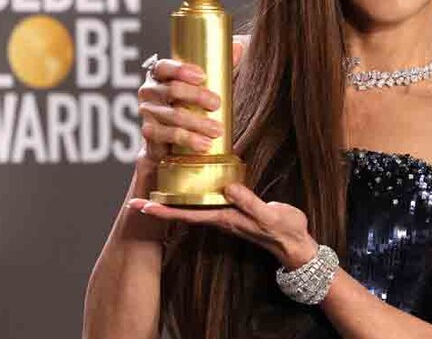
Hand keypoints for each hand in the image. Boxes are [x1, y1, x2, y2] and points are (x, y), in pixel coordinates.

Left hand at [126, 183, 318, 268]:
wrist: (296, 244)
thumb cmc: (285, 230)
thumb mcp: (270, 216)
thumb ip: (250, 202)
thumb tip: (228, 187)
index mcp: (226, 218)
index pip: (188, 214)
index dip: (165, 210)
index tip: (142, 205)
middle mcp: (221, 218)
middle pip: (184, 212)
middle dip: (160, 206)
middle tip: (135, 199)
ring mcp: (227, 215)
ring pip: (193, 207)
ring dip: (173, 201)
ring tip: (155, 190)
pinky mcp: (235, 210)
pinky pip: (207, 203)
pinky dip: (193, 196)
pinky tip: (190, 188)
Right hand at [135, 36, 249, 165]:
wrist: (173, 140)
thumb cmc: (191, 105)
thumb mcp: (206, 84)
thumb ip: (220, 65)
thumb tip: (238, 47)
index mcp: (160, 75)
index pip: (164, 66)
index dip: (181, 69)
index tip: (203, 76)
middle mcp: (149, 91)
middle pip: (172, 90)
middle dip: (197, 96)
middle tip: (217, 104)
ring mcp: (148, 113)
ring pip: (174, 115)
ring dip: (198, 123)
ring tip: (217, 130)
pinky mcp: (150, 133)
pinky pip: (168, 135)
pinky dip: (188, 139)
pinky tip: (204, 144)